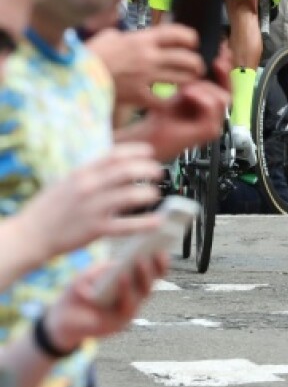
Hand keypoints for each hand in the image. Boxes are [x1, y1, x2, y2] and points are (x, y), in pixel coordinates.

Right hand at [14, 144, 162, 267]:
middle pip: (127, 171)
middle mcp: (88, 187)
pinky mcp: (95, 229)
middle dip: (148, 169)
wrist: (29, 235)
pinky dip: (146, 223)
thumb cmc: (50, 209)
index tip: (150, 152)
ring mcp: (92, 208)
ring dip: (149, 194)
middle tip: (158, 172)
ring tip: (155, 195)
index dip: (136, 151)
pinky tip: (157, 221)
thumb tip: (116, 165)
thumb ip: (91, 173)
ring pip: (130, 196)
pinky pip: (127, 225)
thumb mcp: (68, 182)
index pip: (114, 155)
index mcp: (82, 173)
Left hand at [42, 252, 167, 352]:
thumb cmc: (76, 295)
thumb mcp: (87, 276)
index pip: (150, 273)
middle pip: (151, 281)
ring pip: (143, 294)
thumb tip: (120, 263)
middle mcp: (133, 298)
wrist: (59, 321)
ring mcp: (127, 312)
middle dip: (155, 266)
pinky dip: (126, 291)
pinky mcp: (118, 324)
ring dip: (143, 276)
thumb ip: (103, 269)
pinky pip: (127, 306)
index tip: (162, 245)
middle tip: (156, 251)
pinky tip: (122, 277)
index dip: (158, 261)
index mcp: (129, 285)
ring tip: (140, 260)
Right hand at [89, 25, 204, 107]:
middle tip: (197, 67)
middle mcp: (149, 57)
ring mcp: (146, 77)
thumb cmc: (87, 57)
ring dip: (190, 80)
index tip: (193, 43)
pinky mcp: (139, 96)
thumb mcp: (107, 37)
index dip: (191, 38)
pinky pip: (164, 100)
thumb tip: (127, 36)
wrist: (74, 78)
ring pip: (183, 78)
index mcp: (142, 40)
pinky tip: (170, 100)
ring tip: (190, 82)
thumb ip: (124, 36)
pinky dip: (170, 100)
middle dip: (197, 63)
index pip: (179, 34)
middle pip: (188, 58)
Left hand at [125, 64, 230, 159]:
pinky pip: (213, 108)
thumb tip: (202, 61)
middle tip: (216, 61)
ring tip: (187, 87)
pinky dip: (201, 98)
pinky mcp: (208, 131)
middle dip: (222, 74)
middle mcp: (216, 115)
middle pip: (230, 90)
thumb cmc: (161, 118)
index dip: (225, 69)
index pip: (225, 86)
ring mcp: (214, 124)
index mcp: (210, 106)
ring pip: (223, 98)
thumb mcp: (181, 94)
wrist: (150, 137)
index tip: (223, 52)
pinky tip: (187, 94)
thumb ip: (194, 82)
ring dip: (205, 88)